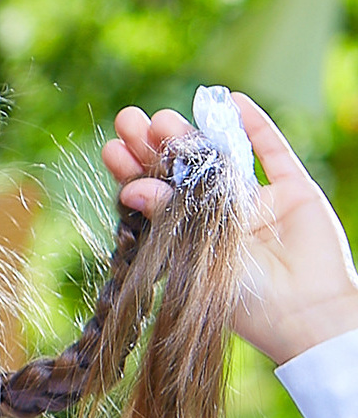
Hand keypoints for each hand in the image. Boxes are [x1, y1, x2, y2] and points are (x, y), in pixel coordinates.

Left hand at [103, 96, 357, 366]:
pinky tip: (231, 101)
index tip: (110, 150)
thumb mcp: (196, 261)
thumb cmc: (245, 304)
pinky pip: (273, 151)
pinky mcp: (295, 191)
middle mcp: (223, 220)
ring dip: (195, 134)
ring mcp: (259, 203)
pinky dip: (255, 126)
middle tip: (129, 120)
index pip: (158, 199)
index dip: (134, 173)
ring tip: (164, 118)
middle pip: (185, 172)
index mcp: (194, 242)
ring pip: (222, 157)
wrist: (306, 316)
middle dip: (155, 146)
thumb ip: (168, 222)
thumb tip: (131, 189)